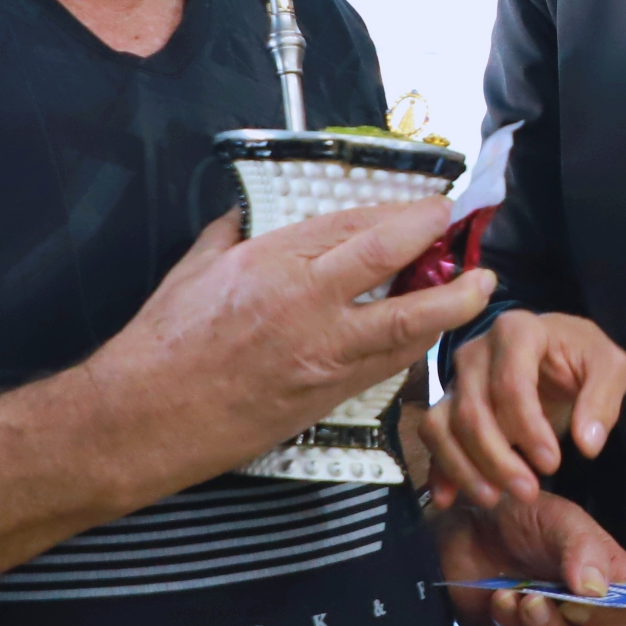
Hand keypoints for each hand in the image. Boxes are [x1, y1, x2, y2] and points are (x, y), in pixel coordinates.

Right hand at [95, 201, 495, 467]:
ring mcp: (322, 354)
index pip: (355, 227)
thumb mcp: (195, 267)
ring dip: (451, 302)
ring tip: (481, 285)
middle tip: (460, 227)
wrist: (144, 420)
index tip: (426, 205)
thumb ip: (235, 233)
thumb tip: (254, 215)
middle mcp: (307, 304)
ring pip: (406, 324)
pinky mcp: (328, 396)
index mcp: (272, 263)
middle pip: (390, 263)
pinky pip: (387, 365)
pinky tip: (433, 331)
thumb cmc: (161, 342)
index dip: (400, 213)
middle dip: (435, 240)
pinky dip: (415, 344)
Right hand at [425, 309, 625, 509]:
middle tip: (528, 492)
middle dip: (497, 459)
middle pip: (472, 412)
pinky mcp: (446, 403)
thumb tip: (587, 444)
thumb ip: (603, 400)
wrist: (556, 350)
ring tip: (494, 499)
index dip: (529, 430)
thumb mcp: (611, 367)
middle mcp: (475, 351)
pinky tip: (449, 500)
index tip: (553, 464)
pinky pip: (432, 437)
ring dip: (464, 469)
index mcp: (517, 331)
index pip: (511, 385)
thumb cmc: (581, 356)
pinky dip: (438, 469)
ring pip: (441, 426)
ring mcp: (455, 378)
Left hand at [425, 484, 625, 625]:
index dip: (621, 619)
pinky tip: (500, 596)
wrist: (469, 519)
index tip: (584, 597)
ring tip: (522, 597)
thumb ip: (584, 549)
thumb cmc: (525, 515)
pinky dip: (509, 624)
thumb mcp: (562, 519)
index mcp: (615, 586)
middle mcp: (590, 619)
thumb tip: (597, 590)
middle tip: (552, 613)